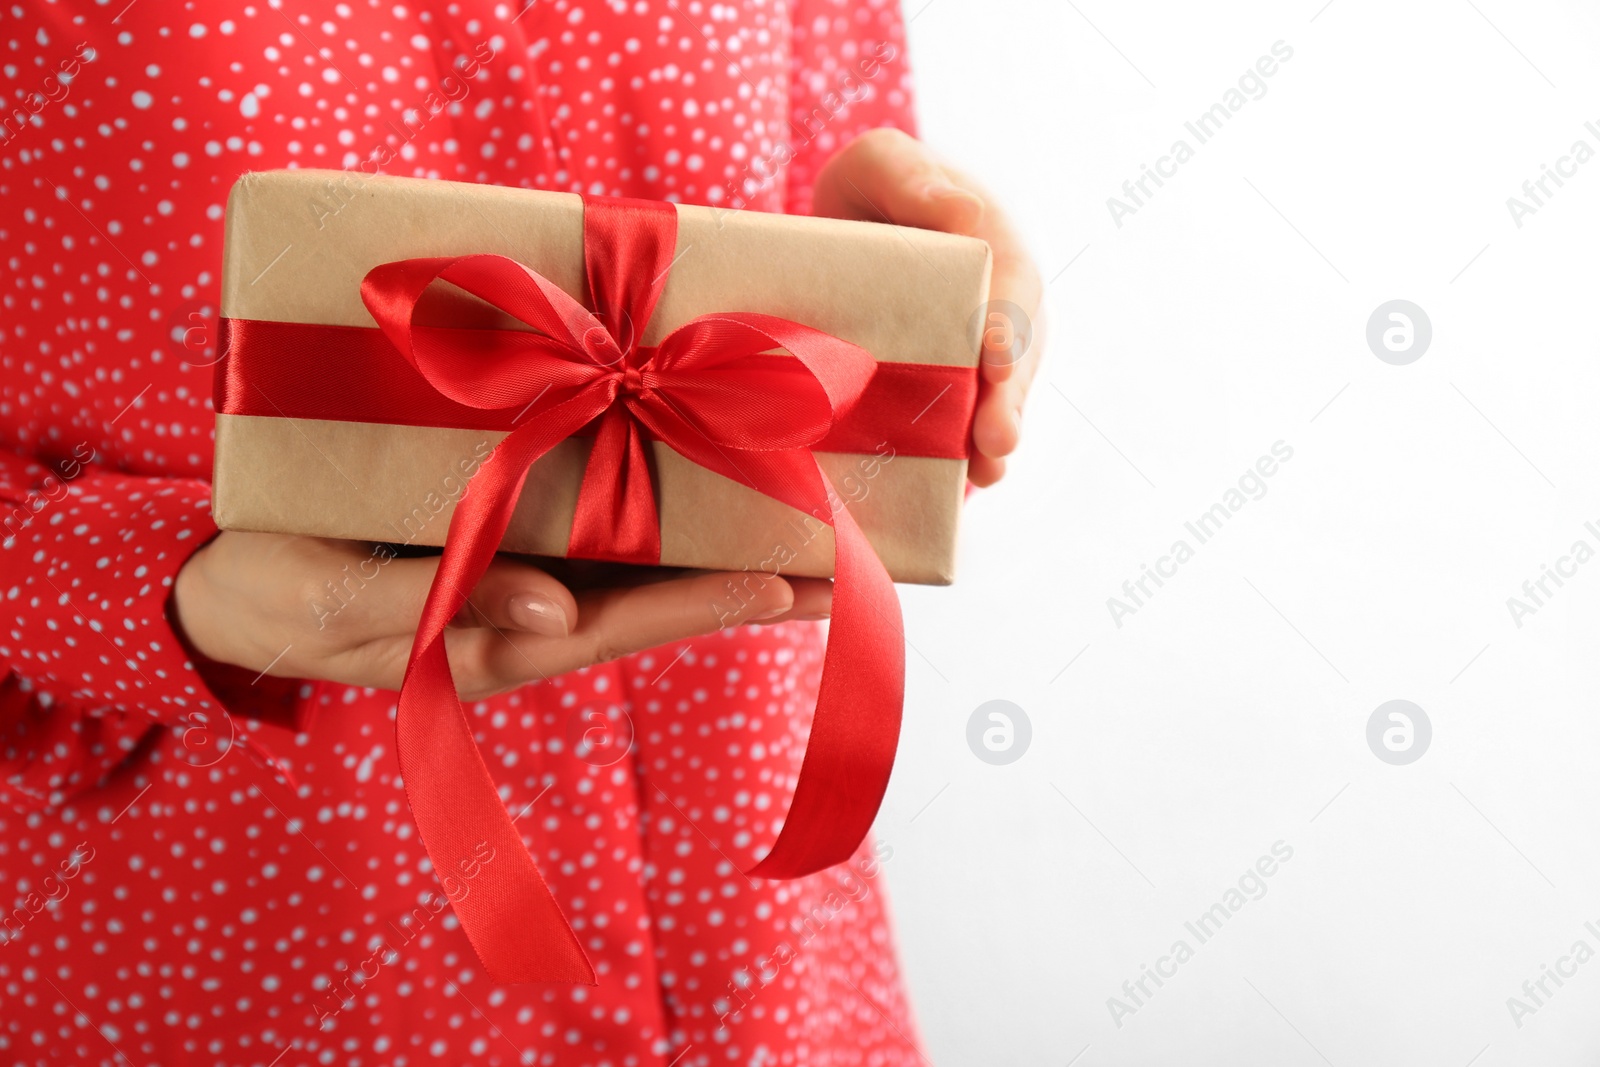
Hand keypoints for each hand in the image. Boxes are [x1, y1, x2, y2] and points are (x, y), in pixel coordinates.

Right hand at [173, 532, 831, 700]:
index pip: (628, 621)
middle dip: (747, 572)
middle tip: (840, 546)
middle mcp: (527, 602)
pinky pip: (583, 504)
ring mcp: (515, 562)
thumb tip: (558, 619)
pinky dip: (644, 484)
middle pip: (657, 589)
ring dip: (713, 529)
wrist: (216, 570)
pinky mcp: (495, 519)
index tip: (795, 583)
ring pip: (633, 549)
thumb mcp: (341, 606)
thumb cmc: (271, 594)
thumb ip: (447, 610)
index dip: (711, 602)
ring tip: (798, 502)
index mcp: (498, 635)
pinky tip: (689, 451)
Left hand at [810, 128, 1043, 486]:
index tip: (995, 361)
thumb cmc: (867, 189)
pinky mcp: (953, 387)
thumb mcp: (878, 164)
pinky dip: (962, 456)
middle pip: (1015, 355)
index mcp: (994, 244)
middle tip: (996, 442)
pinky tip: (958, 487)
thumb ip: (913, 179)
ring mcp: (980, 352)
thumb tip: (964, 211)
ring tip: (984, 473)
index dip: (1007, 325)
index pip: (1011, 284)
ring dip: (994, 437)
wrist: (847, 233)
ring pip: (998, 398)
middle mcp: (1000, 304)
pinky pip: (966, 424)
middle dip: (1008, 402)